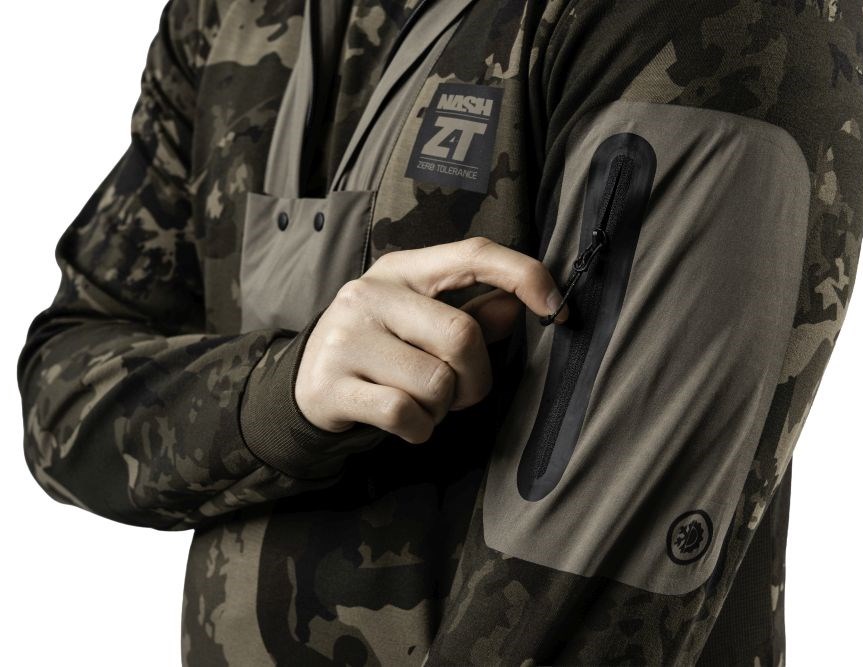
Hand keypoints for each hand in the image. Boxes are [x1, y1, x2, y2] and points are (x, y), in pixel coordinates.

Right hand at [295, 236, 568, 443]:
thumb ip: (472, 312)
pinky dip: (420, 430)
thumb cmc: (381, 349)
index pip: (474, 254)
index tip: (558, 309)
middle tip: (460, 391)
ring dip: (444, 407)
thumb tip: (514, 306)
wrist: (303, 385)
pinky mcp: (331, 384)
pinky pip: (406, 415)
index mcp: (402, 269)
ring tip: (422, 401)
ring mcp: (347, 338)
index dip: (525, 275)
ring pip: (436, 382)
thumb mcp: (421, 320)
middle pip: (462, 335)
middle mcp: (371, 294)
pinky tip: (406, 423)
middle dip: (476, 378)